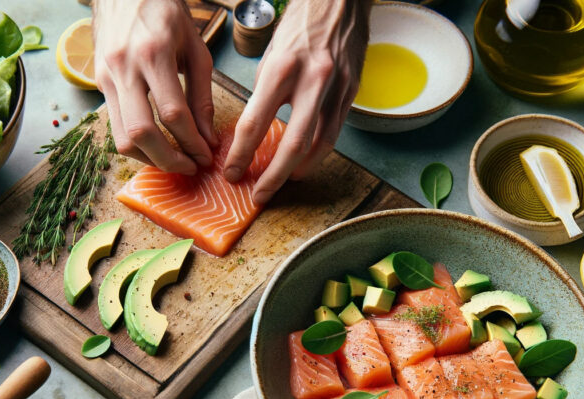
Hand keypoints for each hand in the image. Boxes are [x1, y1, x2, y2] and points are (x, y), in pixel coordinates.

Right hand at [93, 0, 215, 174]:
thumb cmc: (165, 14)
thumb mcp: (195, 49)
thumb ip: (202, 96)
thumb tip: (206, 138)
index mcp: (154, 54)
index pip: (173, 114)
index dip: (192, 142)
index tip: (205, 155)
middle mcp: (125, 67)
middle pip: (141, 133)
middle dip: (168, 160)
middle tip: (189, 167)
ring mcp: (106, 77)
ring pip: (121, 137)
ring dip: (148, 158)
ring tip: (172, 160)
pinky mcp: (99, 84)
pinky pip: (115, 126)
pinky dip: (136, 143)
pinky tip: (155, 145)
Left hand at [224, 0, 370, 202]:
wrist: (339, 1)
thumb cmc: (299, 25)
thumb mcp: (270, 55)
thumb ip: (264, 93)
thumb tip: (255, 129)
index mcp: (281, 69)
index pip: (255, 123)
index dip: (241, 154)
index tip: (231, 172)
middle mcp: (312, 80)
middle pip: (293, 144)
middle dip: (273, 176)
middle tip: (258, 194)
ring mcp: (337, 88)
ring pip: (320, 144)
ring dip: (299, 170)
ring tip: (282, 182)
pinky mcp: (352, 92)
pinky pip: (334, 131)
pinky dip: (318, 153)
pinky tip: (304, 162)